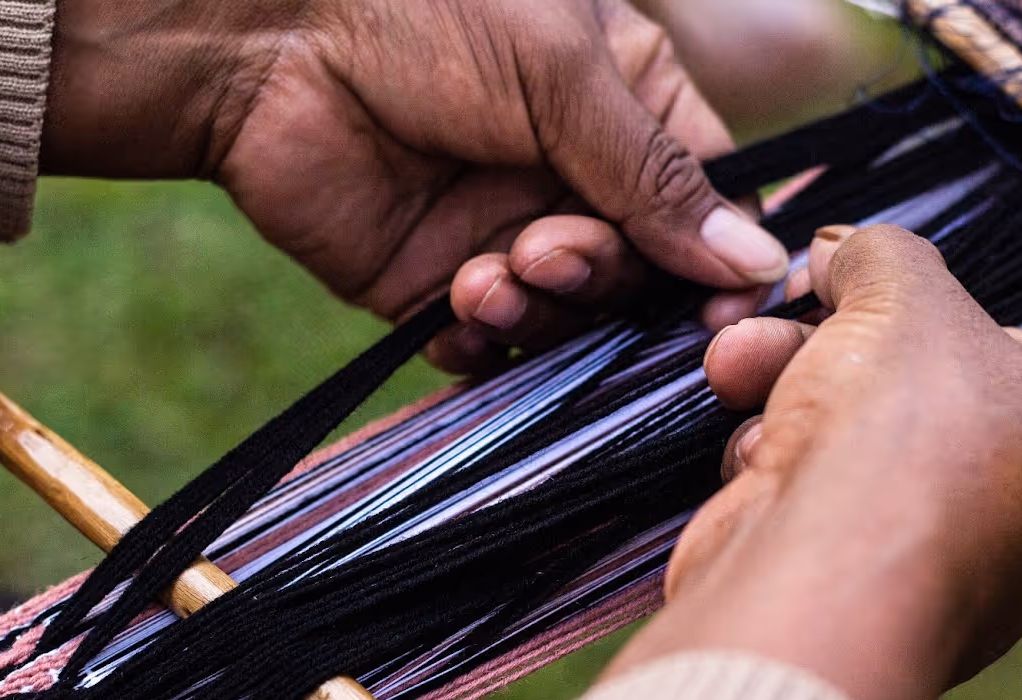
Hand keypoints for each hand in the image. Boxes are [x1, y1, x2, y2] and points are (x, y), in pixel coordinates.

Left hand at [43, 0, 787, 371]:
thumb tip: (759, 261)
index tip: (725, 311)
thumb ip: (657, 176)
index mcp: (624, 108)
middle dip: (604, 278)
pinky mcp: (436, 283)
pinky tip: (459, 312)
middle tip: (546, 247)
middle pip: (641, 277)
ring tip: (489, 270)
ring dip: (543, 309)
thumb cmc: (426, 12)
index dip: (720, 264)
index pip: (703, 206)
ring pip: (570, 318)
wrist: (262, 38)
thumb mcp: (563, 74)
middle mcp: (572, 179)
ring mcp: (505, 233)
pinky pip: (490, 343)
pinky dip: (486, 344)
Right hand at [608, 225, 1021, 699]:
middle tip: (759, 325)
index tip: (834, 283)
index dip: (896, 307)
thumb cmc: (898, 433)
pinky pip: (808, 502)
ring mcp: (928, 556)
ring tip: (732, 371)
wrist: (824, 579)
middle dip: (810, 346)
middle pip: (894, 389)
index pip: (980, 345)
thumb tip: (841, 249)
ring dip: (779, 396)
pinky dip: (771, 471)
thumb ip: (880, 255)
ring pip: (840, 441)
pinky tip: (751, 466)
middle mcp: (1013, 506)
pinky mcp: (850, 588)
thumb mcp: (901, 295)